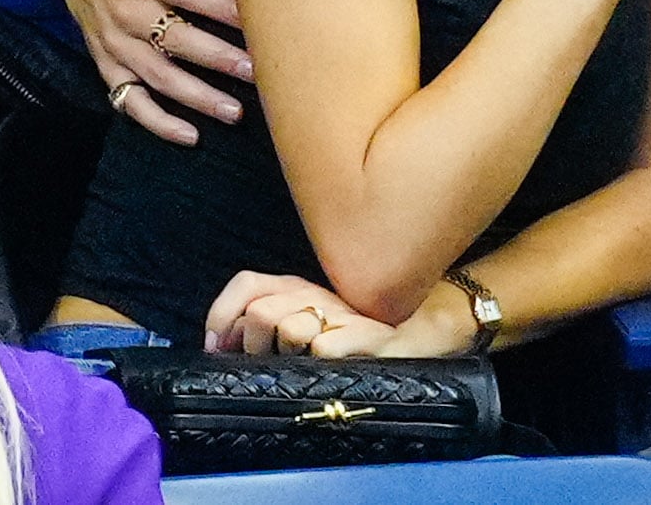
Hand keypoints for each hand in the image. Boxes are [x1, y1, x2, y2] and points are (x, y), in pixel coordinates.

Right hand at [62, 0, 252, 145]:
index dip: (220, 6)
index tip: (256, 19)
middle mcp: (125, 14)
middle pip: (175, 41)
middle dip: (216, 58)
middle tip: (256, 70)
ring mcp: (114, 44)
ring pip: (156, 78)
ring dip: (195, 97)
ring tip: (235, 110)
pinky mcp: (106, 64)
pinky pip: (129, 100)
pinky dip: (156, 122)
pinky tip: (190, 136)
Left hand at [204, 270, 474, 357]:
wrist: (431, 324)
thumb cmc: (366, 331)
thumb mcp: (316, 321)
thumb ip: (275, 325)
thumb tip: (227, 345)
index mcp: (302, 287)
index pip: (248, 284)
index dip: (222, 315)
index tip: (219, 346)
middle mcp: (319, 293)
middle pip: (261, 312)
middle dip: (253, 347)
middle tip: (269, 364)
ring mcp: (344, 313)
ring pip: (289, 328)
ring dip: (286, 355)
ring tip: (303, 365)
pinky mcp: (369, 335)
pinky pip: (324, 349)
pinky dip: (320, 361)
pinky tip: (331, 366)